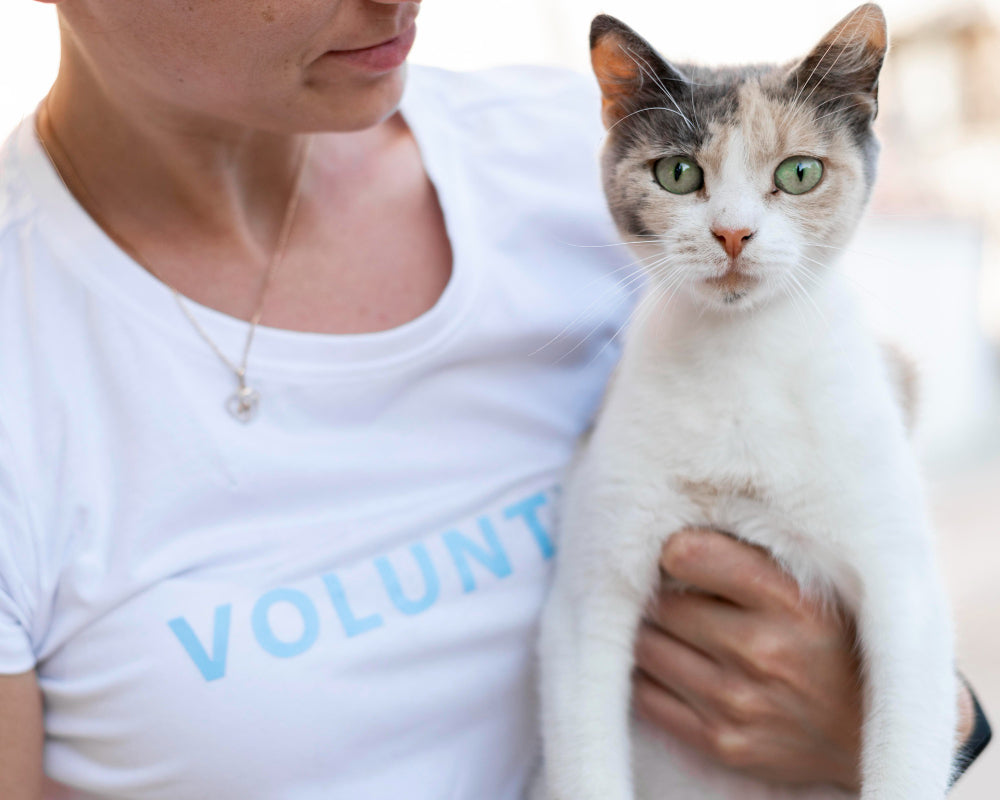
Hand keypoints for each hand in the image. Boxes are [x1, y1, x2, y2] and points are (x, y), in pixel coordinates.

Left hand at [632, 528, 862, 788]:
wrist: (869, 734)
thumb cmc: (831, 642)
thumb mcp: (812, 586)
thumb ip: (746, 554)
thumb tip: (670, 534)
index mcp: (792, 600)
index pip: (687, 554)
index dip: (675, 551)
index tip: (682, 557)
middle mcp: (763, 651)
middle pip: (660, 604)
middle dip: (660, 595)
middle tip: (674, 596)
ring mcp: (740, 703)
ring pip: (644, 647)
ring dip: (651, 634)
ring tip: (673, 630)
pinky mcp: (722, 743)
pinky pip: (645, 698)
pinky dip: (647, 676)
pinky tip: (671, 665)